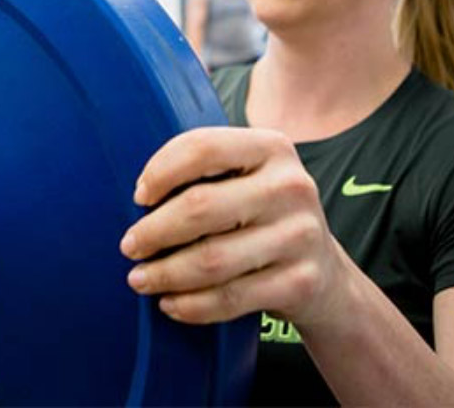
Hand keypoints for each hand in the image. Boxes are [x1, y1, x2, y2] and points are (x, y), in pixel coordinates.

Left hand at [119, 126, 345, 328]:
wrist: (323, 270)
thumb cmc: (264, 215)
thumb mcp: (250, 176)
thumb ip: (208, 171)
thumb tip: (140, 196)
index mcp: (273, 148)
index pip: (202, 147)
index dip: (160, 172)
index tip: (139, 197)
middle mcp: (291, 186)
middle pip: (201, 207)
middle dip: (153, 231)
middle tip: (130, 246)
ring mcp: (300, 236)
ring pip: (211, 259)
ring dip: (165, 273)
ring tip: (140, 278)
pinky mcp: (300, 282)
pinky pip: (230, 298)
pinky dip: (191, 305)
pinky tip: (171, 303)